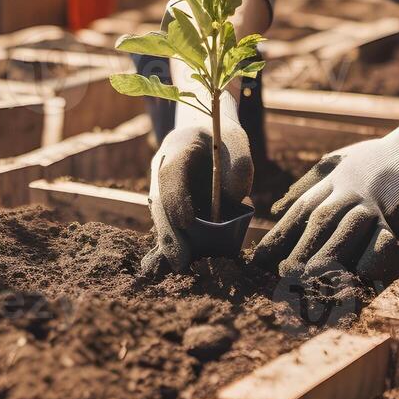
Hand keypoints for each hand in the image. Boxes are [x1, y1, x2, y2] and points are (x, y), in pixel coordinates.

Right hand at [142, 107, 252, 275]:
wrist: (206, 132)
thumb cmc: (223, 138)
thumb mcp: (237, 142)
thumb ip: (239, 165)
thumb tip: (233, 199)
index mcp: (178, 146)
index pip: (172, 173)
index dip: (177, 198)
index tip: (186, 222)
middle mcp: (162, 168)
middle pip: (159, 201)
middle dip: (169, 232)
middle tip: (180, 260)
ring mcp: (161, 185)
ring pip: (161, 216)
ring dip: (169, 242)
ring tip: (179, 266)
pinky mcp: (168, 201)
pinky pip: (168, 223)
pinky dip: (174, 242)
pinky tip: (178, 262)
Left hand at [251, 115, 398, 279]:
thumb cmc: (369, 158)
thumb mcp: (331, 163)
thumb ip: (305, 186)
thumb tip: (275, 209)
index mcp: (330, 181)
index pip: (300, 209)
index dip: (279, 234)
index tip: (260, 257)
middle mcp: (348, 191)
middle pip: (320, 220)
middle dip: (300, 248)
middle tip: (283, 272)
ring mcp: (372, 203)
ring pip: (347, 229)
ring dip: (329, 255)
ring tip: (311, 277)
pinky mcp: (394, 216)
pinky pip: (382, 240)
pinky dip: (370, 259)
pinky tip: (356, 276)